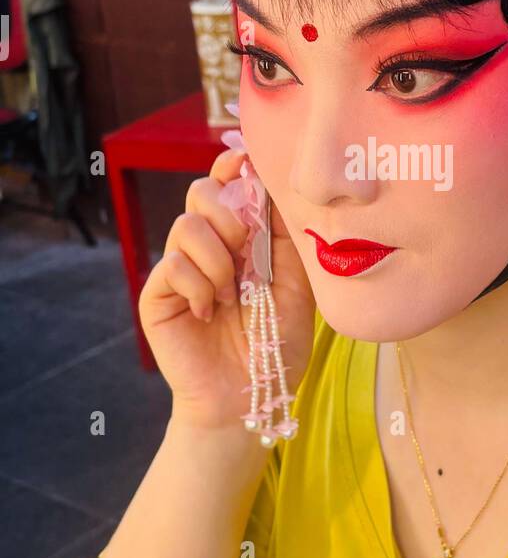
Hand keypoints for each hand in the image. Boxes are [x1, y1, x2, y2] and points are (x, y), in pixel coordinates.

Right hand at [138, 148, 315, 431]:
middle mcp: (208, 245)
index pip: (228, 184)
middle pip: (202, 192)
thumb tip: (273, 183)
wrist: (250, 395)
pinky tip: (209, 312)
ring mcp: (180, 267)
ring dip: (218, 259)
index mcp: (242, 237)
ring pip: (187, 225)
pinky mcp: (158, 294)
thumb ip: (285, 234)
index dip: (233, 167)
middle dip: (230, 214)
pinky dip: (198, 286)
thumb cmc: (277, 342)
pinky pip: (173, 265)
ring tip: (232, 295)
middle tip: (248, 249)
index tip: (244, 162)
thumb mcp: (297, 282)